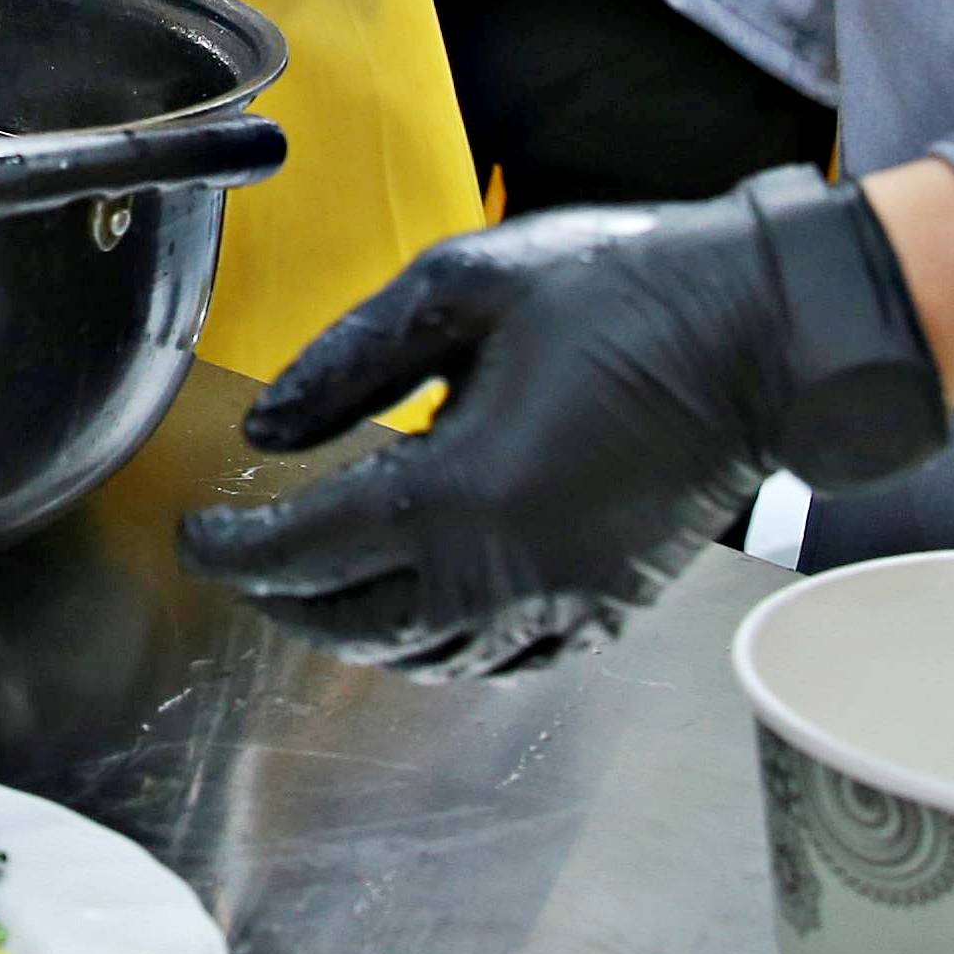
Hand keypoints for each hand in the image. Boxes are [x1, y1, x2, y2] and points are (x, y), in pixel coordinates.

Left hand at [179, 168, 947, 676]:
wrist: (759, 334)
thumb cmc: (618, 291)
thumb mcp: (459, 288)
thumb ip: (348, 362)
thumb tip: (268, 431)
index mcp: (458, 495)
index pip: (305, 552)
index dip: (234, 550)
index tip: (194, 532)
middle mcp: (505, 576)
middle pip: (351, 621)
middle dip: (280, 596)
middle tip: (240, 557)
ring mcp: (561, 607)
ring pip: (419, 656)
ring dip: (350, 625)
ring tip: (310, 581)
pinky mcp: (604, 614)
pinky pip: (492, 665)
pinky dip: (432, 648)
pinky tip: (415, 605)